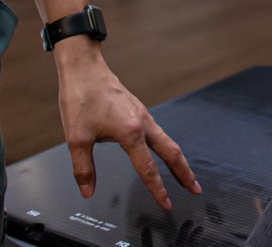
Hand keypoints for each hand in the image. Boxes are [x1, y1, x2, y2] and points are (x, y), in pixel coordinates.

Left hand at [54, 39, 200, 209]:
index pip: (148, 169)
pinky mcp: (136, 109)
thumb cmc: (81, 97)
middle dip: (184, 173)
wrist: (83, 67)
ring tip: (183, 174)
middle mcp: (142, 122)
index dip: (158, 190)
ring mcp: (142, 114)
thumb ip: (83, 168)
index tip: (167, 204)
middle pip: (172, 152)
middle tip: (195, 189)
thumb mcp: (76, 138)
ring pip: (167, 140)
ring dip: (176, 159)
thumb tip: (87, 190)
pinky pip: (157, 131)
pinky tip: (159, 150)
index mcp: (130, 132)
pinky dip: (165, 146)